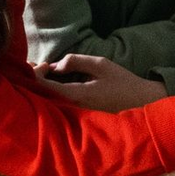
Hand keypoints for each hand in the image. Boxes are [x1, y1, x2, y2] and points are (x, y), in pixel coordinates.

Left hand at [34, 53, 165, 110]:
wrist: (139, 102)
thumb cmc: (122, 83)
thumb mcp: (102, 65)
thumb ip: (77, 61)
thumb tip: (56, 65)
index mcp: (75, 95)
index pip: (43, 86)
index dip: (37, 73)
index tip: (46, 63)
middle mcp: (70, 107)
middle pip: (41, 95)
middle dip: (35, 80)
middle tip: (37, 66)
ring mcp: (72, 112)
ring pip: (47, 100)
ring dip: (42, 85)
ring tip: (41, 72)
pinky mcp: (76, 113)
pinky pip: (56, 102)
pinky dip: (50, 91)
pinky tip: (52, 82)